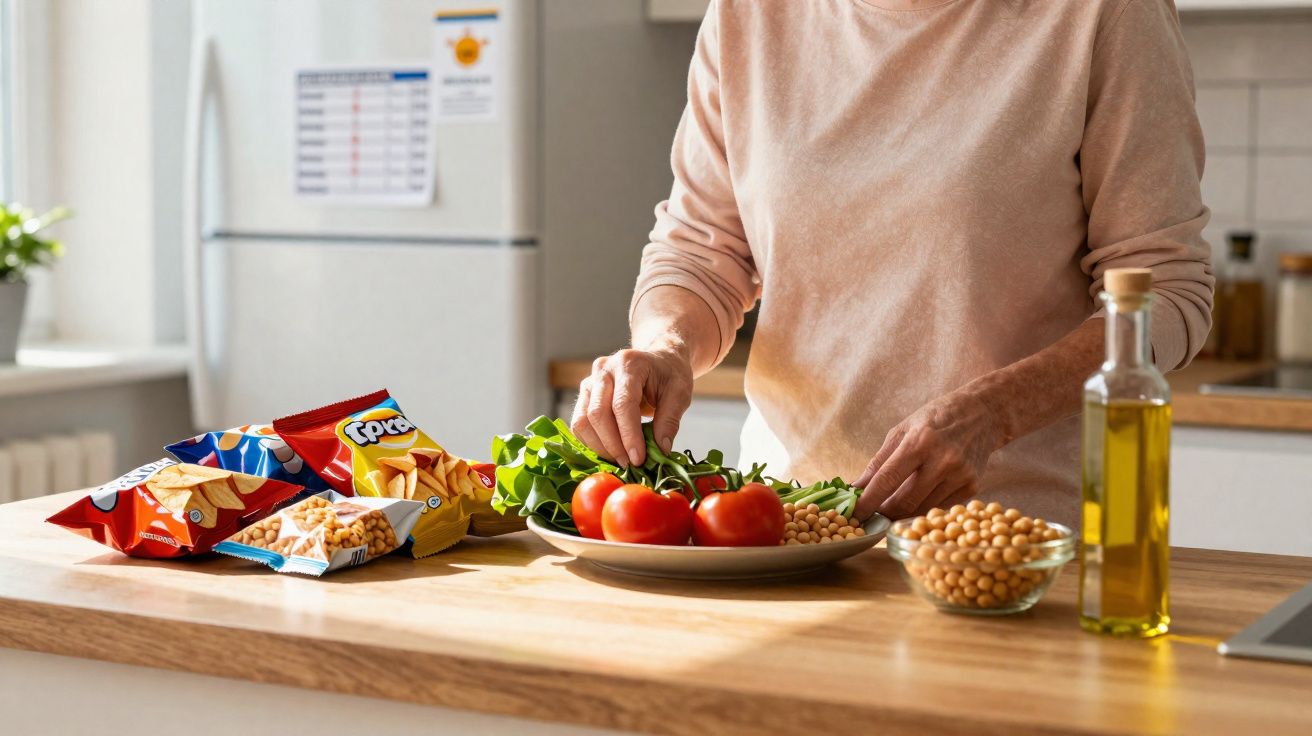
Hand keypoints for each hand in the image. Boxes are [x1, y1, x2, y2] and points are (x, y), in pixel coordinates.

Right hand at [570, 346, 693, 465]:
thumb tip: (660, 450)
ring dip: (600, 447)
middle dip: (613, 444)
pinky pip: (579, 424)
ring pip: (583, 421)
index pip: (622, 404)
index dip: (628, 435)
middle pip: (597, 413)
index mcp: (629, 364)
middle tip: (631, 464)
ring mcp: (590, 381)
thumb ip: (670, 420)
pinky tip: (611, 451)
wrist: (658, 360)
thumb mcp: (680, 393)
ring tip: (622, 459)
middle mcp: (604, 369)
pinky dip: (592, 443)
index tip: (638, 458)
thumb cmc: (669, 374)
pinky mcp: (584, 395)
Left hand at [852, 390, 1004, 520]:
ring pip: (922, 510)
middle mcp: (943, 460)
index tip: (854, 515)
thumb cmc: (936, 419)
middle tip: (871, 515)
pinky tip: (917, 500)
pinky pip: (939, 508)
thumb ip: (878, 461)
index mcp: (920, 441)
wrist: (983, 414)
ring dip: (902, 514)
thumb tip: (856, 488)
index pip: (887, 479)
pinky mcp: (972, 487)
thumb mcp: (902, 430)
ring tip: (890, 509)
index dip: (868, 501)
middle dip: (884, 512)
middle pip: (904, 501)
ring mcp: (960, 475)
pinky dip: (923, 509)